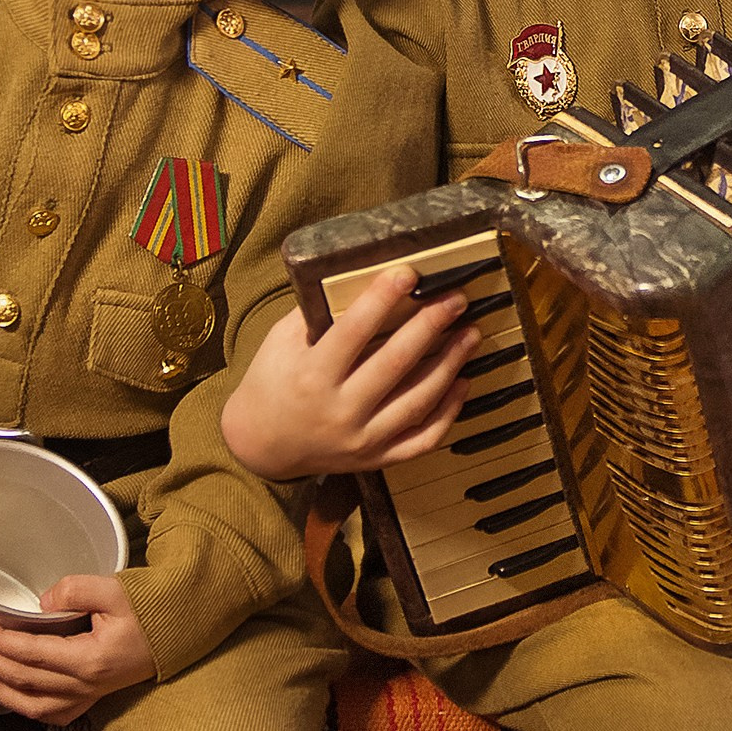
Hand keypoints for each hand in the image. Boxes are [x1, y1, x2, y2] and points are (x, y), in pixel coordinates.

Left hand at [0, 575, 157, 723]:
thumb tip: (43, 602)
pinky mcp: (90, 699)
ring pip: (31, 704)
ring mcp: (88, 696)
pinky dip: (22, 707)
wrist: (178, 632)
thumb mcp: (116, 589)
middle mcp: (86, 685)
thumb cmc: (150, 609)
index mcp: (90, 660)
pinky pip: (50, 714)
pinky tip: (3, 694)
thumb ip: (78, 589)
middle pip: (23, 679)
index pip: (31, 653)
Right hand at [220, 270, 479, 480]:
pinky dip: (448, 411)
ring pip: (417, 400)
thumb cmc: (272, 383)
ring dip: (449, 364)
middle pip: (395, 363)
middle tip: (455, 300)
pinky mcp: (377, 458)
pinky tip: (462, 382)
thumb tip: (365, 282)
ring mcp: (362, 439)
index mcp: (312, 376)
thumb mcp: (281, 342)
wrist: (261, 446)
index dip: (383, 298)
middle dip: (430, 326)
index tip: (408, 273)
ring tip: (470, 334)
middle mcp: (340, 411)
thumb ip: (319, 315)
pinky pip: (423, 438)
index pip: (354, 331)